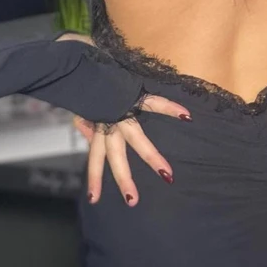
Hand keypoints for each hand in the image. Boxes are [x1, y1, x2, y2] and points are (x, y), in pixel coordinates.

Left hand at [73, 93, 191, 204]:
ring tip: (167, 174)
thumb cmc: (84, 86)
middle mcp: (110, 126)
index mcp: (98, 129)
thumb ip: (84, 122)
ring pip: (137, 140)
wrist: (83, 64)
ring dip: (151, 158)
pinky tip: (186, 116)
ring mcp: (123, 113)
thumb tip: (85, 132)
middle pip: (115, 157)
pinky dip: (170, 108)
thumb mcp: (80, 107)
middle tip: (132, 201)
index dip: (95, 179)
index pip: (95, 159)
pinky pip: (154, 102)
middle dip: (123, 179)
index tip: (94, 200)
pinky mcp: (135, 96)